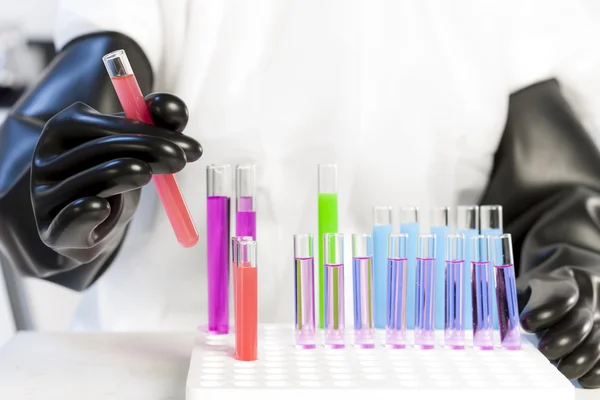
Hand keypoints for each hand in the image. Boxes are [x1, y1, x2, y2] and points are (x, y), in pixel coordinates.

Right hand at [31, 93, 201, 262]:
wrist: (86, 226)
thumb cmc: (110, 177)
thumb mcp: (132, 147)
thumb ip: (155, 123)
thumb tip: (175, 108)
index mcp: (67, 127)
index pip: (113, 124)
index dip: (155, 131)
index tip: (192, 147)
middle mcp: (48, 156)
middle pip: (101, 148)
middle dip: (147, 149)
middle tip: (180, 159)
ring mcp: (44, 193)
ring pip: (90, 180)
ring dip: (121, 173)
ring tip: (147, 173)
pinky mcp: (50, 229)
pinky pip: (68, 218)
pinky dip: (83, 212)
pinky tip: (101, 207)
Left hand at [519, 265, 599, 387]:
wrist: (568, 289)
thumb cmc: (534, 296)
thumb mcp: (519, 288)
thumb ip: (507, 303)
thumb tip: (490, 318)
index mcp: (564, 282)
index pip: (563, 295)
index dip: (546, 312)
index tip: (526, 323)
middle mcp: (588, 300)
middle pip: (581, 321)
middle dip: (562, 340)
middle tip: (544, 350)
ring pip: (597, 342)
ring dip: (578, 361)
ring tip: (560, 370)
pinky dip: (595, 372)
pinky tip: (581, 379)